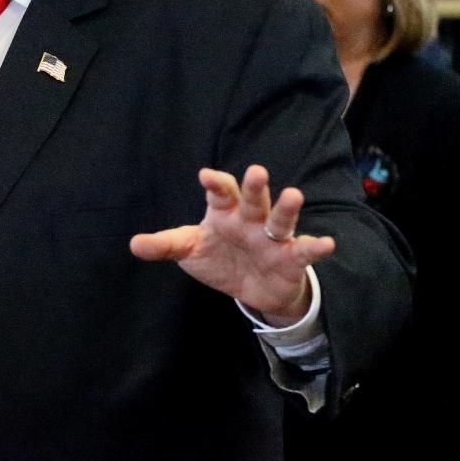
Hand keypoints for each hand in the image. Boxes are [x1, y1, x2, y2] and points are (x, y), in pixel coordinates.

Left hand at [129, 165, 333, 323]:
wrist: (249, 288)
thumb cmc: (218, 258)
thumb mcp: (188, 251)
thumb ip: (164, 245)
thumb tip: (134, 244)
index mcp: (224, 213)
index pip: (220, 193)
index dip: (215, 184)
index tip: (206, 176)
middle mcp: (250, 219)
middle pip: (254, 199)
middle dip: (256, 187)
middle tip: (257, 172)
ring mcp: (272, 237)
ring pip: (281, 219)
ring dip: (287, 209)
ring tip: (294, 195)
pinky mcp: (290, 258)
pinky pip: (304, 250)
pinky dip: (315, 247)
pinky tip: (326, 243)